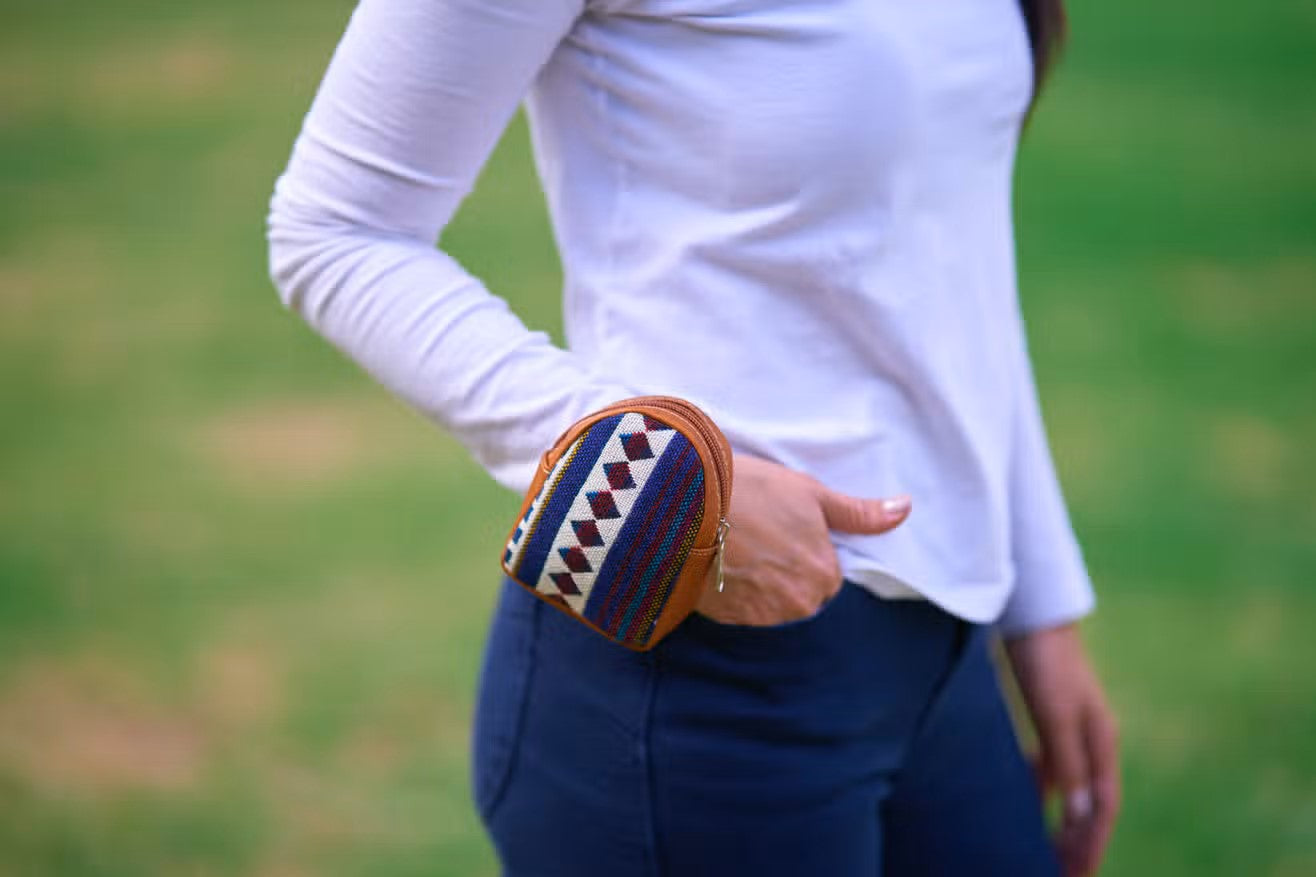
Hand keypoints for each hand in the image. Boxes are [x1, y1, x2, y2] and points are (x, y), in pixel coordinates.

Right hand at [694, 453, 910, 625]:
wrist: (685, 506)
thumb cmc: (752, 491)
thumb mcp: (810, 493)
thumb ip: (858, 513)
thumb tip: (905, 509)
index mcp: (824, 574)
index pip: (826, 574)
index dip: (804, 551)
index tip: (781, 530)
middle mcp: (798, 604)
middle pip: (800, 595)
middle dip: (784, 573)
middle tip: (757, 538)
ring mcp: (761, 616)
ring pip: (771, 606)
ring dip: (760, 586)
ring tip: (736, 549)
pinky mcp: (728, 620)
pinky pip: (741, 612)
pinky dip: (734, 593)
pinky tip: (719, 564)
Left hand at [1006, 623, 1120, 876]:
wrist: (1030, 608)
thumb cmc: (1043, 658)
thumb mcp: (1054, 713)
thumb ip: (1068, 762)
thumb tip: (1082, 815)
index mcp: (1100, 739)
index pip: (1101, 806)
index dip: (1092, 844)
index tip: (1078, 875)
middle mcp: (1090, 737)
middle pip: (1088, 803)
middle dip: (1078, 841)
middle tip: (1059, 873)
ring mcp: (1068, 726)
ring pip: (1068, 787)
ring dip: (1059, 819)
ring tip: (1042, 849)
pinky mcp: (1046, 715)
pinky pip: (1048, 765)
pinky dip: (1039, 790)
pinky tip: (1021, 803)